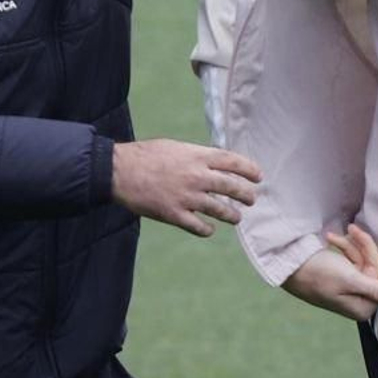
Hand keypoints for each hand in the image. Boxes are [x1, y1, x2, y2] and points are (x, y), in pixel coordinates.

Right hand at [111, 138, 261, 236]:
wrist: (119, 171)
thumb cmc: (146, 155)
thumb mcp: (175, 147)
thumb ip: (196, 156)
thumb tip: (213, 162)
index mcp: (197, 156)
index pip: (232, 162)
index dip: (249, 169)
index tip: (258, 177)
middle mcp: (197, 176)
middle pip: (232, 187)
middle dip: (246, 195)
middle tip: (251, 199)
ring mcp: (187, 197)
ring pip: (220, 210)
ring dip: (232, 215)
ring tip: (236, 218)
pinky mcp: (174, 214)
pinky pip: (199, 227)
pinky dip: (207, 229)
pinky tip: (209, 229)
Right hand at [282, 224, 377, 320]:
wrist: (289, 264)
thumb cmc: (318, 273)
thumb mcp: (350, 280)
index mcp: (364, 306)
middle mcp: (360, 299)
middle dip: (366, 247)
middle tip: (352, 230)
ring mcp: (352, 287)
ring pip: (366, 260)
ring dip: (353, 244)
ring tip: (336, 234)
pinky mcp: (343, 276)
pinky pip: (354, 259)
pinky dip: (345, 247)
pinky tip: (331, 238)